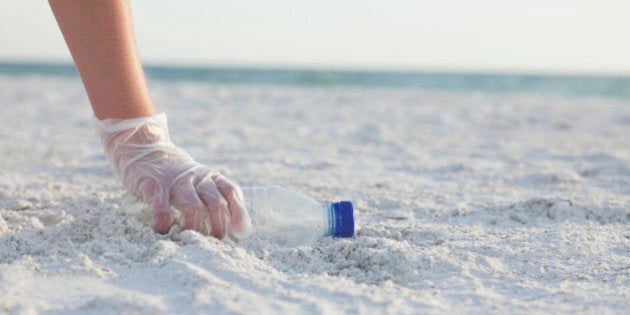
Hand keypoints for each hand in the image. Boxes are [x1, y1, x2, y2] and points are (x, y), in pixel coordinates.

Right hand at [94, 113, 251, 238]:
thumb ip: (219, 200)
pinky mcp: (155, 187)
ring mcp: (176, 182)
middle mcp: (197, 178)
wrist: (145, 151)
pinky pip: (162, 209)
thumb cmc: (178, 176)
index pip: (231, 192)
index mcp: (211, 177)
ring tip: (192, 242)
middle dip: (219, 227)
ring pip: (193, 207)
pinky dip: (164, 225)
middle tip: (216, 243)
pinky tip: (163, 232)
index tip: (241, 232)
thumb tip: (242, 230)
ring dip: (195, 228)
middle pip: (216, 203)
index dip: (239, 212)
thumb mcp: (202, 181)